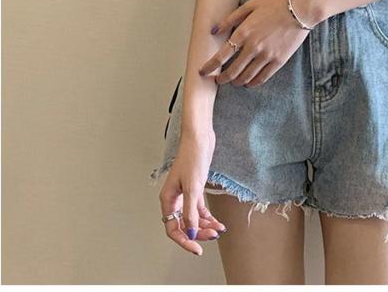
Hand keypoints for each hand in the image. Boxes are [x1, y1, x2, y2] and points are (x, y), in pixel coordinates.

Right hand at [158, 132, 225, 254]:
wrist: (200, 138)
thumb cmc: (192, 157)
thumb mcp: (193, 188)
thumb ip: (191, 212)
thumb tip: (191, 232)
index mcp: (168, 200)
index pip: (173, 228)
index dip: (184, 240)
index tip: (197, 248)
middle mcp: (175, 199)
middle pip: (184, 225)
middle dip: (199, 232)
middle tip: (214, 235)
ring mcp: (185, 195)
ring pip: (193, 218)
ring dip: (206, 225)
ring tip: (219, 229)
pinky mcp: (195, 189)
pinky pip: (199, 209)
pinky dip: (208, 216)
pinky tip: (217, 222)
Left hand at [198, 0, 313, 87]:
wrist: (300, 10)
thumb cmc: (275, 5)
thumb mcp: (250, 6)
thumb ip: (230, 19)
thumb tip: (214, 31)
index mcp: (244, 32)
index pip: (221, 56)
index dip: (210, 66)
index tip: (203, 72)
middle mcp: (253, 47)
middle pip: (232, 71)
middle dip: (222, 78)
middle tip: (218, 80)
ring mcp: (266, 55)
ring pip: (246, 77)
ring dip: (236, 82)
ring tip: (233, 81)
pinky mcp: (278, 61)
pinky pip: (262, 77)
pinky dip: (253, 83)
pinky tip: (249, 82)